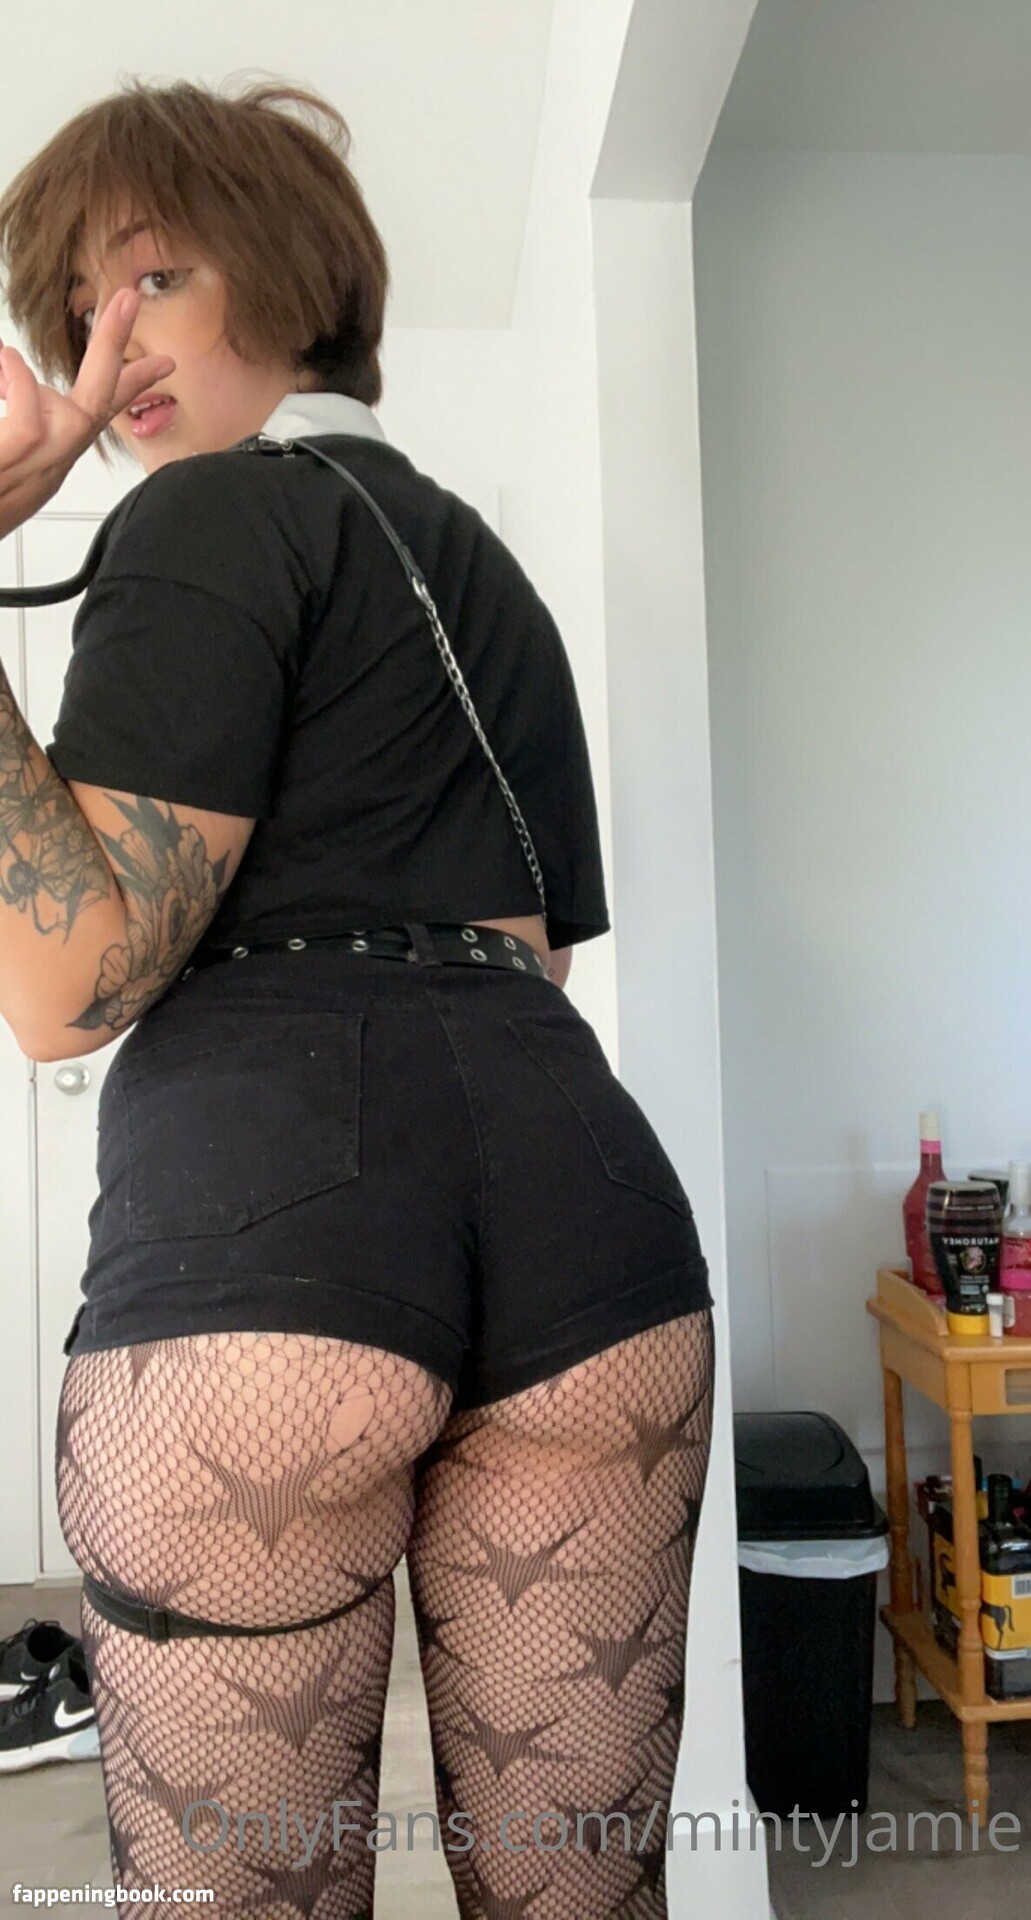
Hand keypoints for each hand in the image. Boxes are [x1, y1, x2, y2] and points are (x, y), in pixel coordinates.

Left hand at [0, 289, 174, 537]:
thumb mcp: (3, 457)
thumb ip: (14, 413)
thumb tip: (9, 369)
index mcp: (47, 463)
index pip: (97, 419)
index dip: (129, 387)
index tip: (160, 364)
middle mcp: (52, 466)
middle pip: (102, 401)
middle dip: (117, 346)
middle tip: (128, 296)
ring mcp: (41, 464)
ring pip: (68, 406)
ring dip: (24, 374)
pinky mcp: (22, 452)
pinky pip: (28, 401)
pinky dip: (12, 377)